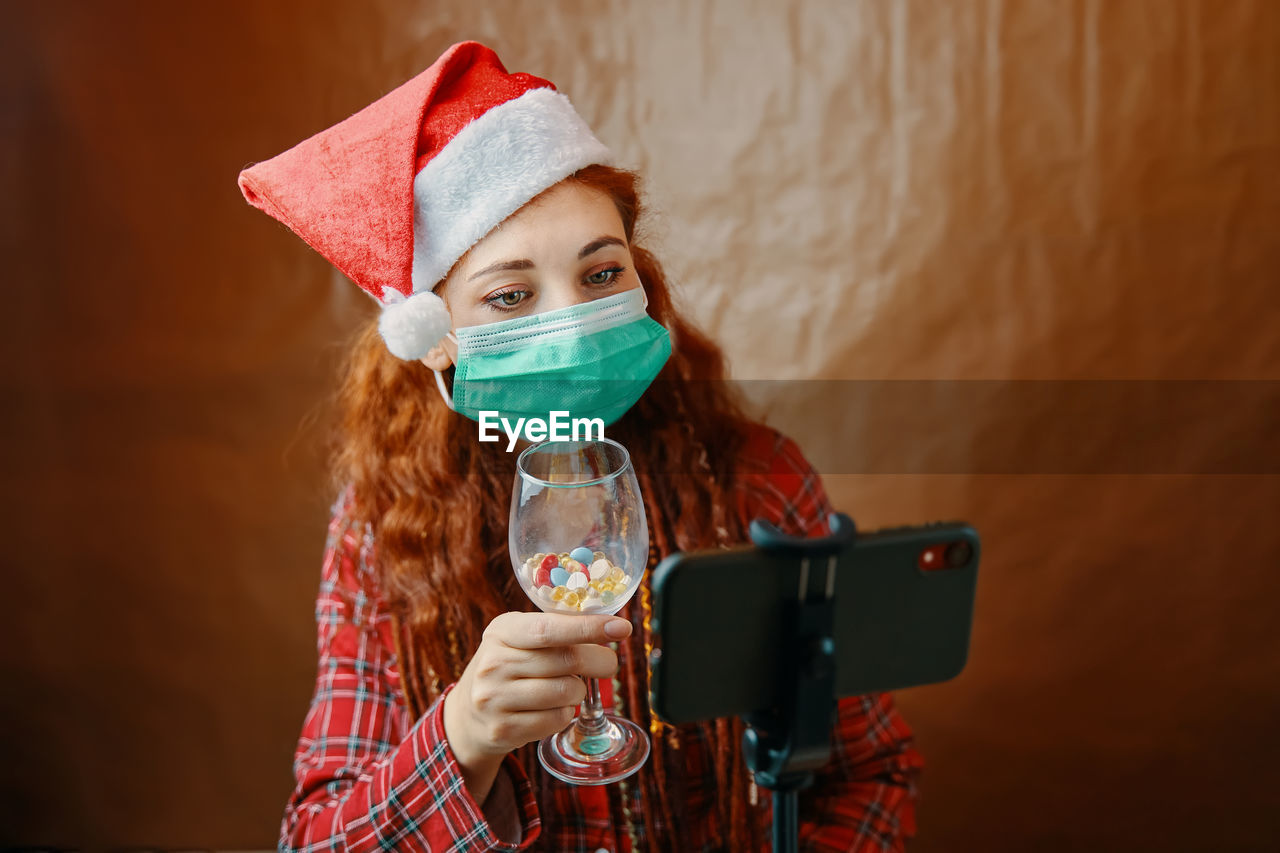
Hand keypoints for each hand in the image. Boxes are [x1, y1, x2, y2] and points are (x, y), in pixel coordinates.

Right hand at [443, 611, 632, 797]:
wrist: (468, 714)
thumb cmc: (508, 667)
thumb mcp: (519, 639)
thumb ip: (556, 630)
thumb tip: (610, 626)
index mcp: (501, 631)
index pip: (549, 628)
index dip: (589, 627)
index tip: (622, 628)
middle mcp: (494, 663)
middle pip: (566, 661)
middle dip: (599, 662)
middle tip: (608, 664)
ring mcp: (495, 699)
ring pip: (566, 692)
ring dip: (579, 691)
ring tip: (569, 688)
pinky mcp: (503, 730)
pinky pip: (557, 719)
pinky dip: (565, 713)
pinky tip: (553, 708)